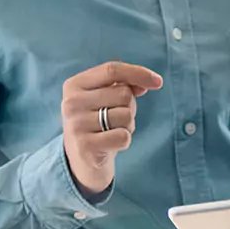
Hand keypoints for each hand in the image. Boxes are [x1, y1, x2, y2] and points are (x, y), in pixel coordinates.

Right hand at [61, 61, 162, 196]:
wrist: (81, 158)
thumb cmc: (98, 121)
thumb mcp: (106, 98)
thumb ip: (125, 85)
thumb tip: (150, 81)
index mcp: (74, 85)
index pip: (111, 70)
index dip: (138, 73)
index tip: (158, 82)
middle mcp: (71, 103)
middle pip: (123, 94)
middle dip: (130, 107)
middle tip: (115, 119)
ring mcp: (76, 125)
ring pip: (126, 116)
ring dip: (128, 125)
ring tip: (112, 131)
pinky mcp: (85, 146)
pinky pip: (123, 136)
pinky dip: (125, 141)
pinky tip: (111, 144)